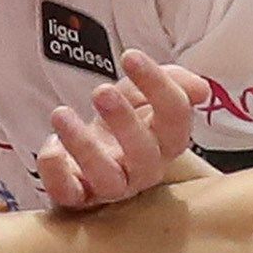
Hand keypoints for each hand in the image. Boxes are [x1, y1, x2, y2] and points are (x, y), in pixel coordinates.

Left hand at [36, 49, 206, 210]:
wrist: (95, 157)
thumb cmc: (125, 121)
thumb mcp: (148, 93)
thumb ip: (175, 82)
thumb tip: (200, 89)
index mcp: (167, 141)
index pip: (175, 117)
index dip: (158, 86)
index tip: (130, 55)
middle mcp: (144, 169)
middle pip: (144, 155)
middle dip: (124, 122)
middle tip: (101, 91)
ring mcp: (111, 186)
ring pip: (106, 179)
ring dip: (83, 146)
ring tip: (61, 113)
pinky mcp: (78, 197)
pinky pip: (68, 194)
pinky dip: (55, 171)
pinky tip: (51, 145)